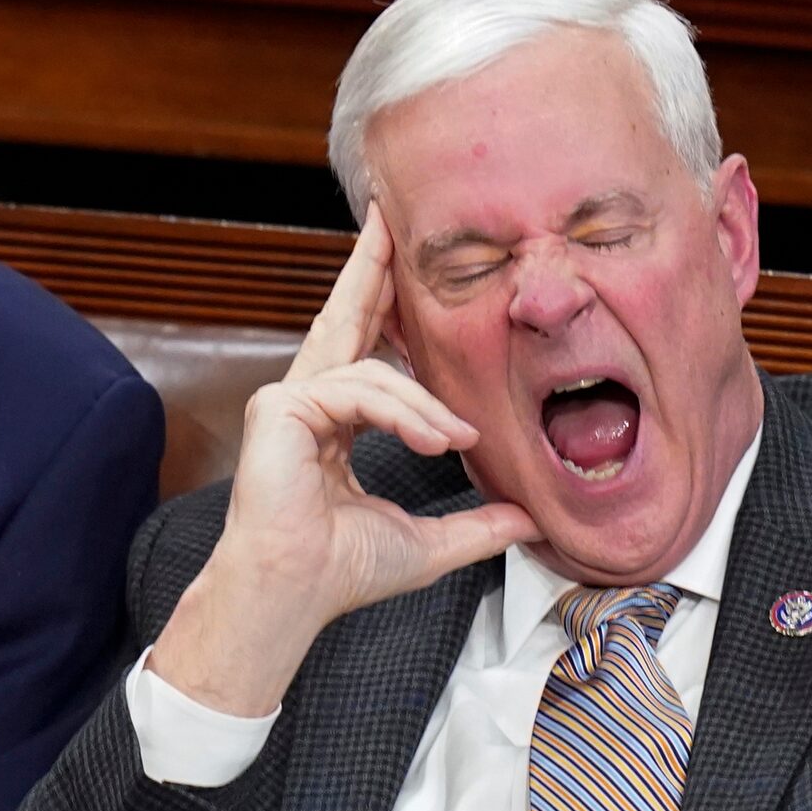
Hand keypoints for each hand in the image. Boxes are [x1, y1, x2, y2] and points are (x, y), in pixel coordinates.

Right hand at [149, 205, 539, 715]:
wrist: (294, 595)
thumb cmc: (340, 572)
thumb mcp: (429, 544)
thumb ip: (478, 526)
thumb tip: (530, 520)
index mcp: (333, 420)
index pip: (365, 348)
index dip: (384, 302)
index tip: (400, 260)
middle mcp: (306, 399)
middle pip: (348, 317)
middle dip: (373, 266)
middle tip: (390, 215)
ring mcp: (289, 400)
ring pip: (375, 371)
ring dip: (427, 406)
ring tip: (456, 440)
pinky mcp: (281, 408)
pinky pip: (359, 391)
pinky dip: (403, 414)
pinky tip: (432, 442)